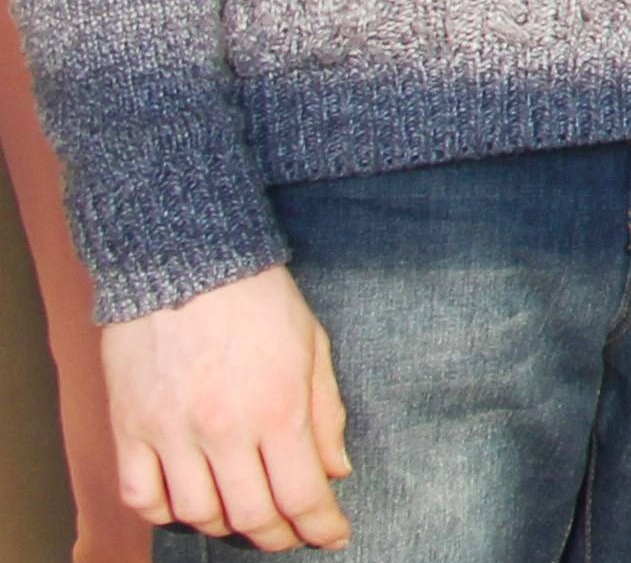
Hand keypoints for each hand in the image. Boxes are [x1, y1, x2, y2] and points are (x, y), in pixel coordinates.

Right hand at [103, 268, 347, 549]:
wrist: (186, 261)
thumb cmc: (259, 300)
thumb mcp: (313, 347)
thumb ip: (327, 413)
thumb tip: (336, 471)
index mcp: (277, 409)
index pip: (301, 494)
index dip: (320, 526)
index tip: (333, 537)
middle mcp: (223, 429)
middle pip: (251, 514)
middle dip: (278, 536)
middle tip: (291, 536)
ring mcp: (170, 432)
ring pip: (196, 513)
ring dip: (224, 524)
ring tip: (243, 515)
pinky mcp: (129, 427)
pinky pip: (141, 495)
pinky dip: (165, 511)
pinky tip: (187, 501)